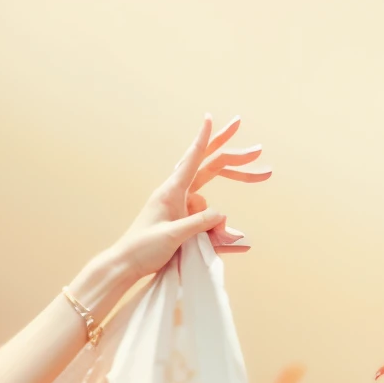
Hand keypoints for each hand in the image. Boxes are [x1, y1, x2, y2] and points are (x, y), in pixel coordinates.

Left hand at [107, 114, 269, 282]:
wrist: (124, 266)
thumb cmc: (142, 248)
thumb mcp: (173, 235)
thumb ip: (199, 223)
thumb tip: (222, 215)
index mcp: (172, 191)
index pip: (193, 158)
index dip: (204, 137)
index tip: (209, 117)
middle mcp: (177, 195)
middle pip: (211, 169)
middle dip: (235, 160)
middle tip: (258, 151)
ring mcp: (180, 209)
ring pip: (210, 205)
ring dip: (221, 224)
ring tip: (227, 241)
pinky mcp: (182, 224)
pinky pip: (206, 226)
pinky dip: (220, 236)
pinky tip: (238, 245)